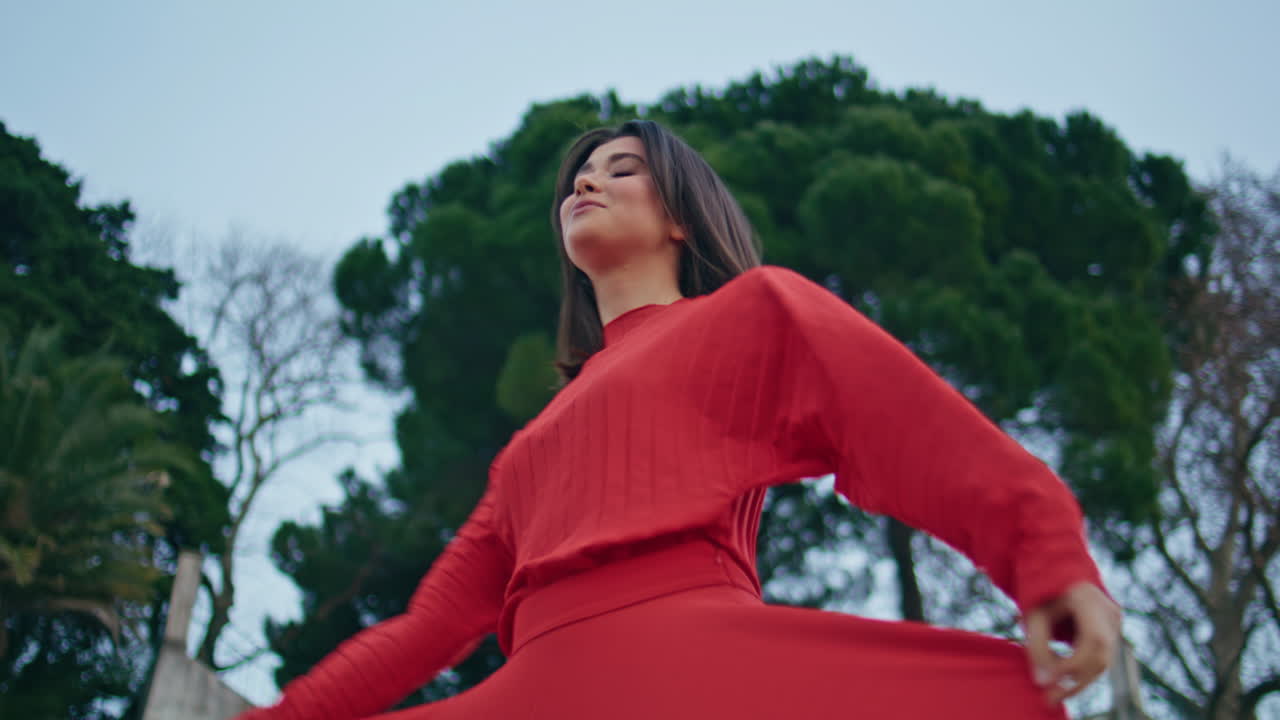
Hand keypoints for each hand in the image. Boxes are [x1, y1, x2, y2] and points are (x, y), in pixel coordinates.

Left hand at [1022, 581, 1121, 705]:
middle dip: (1076, 681)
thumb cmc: (1041, 593)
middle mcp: (1109, 611)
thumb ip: (1037, 646)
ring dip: (1078, 681)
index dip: (1074, 664)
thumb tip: (1043, 682)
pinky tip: (1061, 682)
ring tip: (1052, 694)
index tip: (1049, 679)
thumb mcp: (1033, 615)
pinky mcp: (1111, 632)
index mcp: (1090, 599)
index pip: (1094, 640)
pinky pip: (1100, 658)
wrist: (1056, 572)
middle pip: (1102, 656)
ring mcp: (1114, 622)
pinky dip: (1081, 672)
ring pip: (1103, 662)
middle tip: (1049, 699)